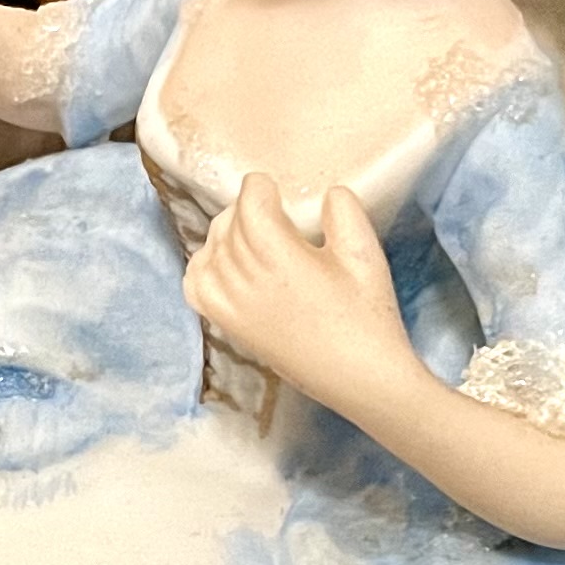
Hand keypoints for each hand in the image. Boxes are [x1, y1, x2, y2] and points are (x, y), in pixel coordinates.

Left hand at [182, 182, 415, 418]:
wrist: (359, 376)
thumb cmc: (368, 316)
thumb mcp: (365, 254)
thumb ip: (344, 212)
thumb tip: (324, 193)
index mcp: (281, 259)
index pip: (248, 205)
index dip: (260, 188)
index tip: (276, 189)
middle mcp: (248, 281)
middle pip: (229, 225)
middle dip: (247, 209)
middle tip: (273, 213)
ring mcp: (234, 307)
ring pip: (210, 252)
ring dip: (226, 235)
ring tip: (254, 236)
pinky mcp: (231, 327)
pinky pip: (196, 288)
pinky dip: (203, 267)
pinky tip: (225, 263)